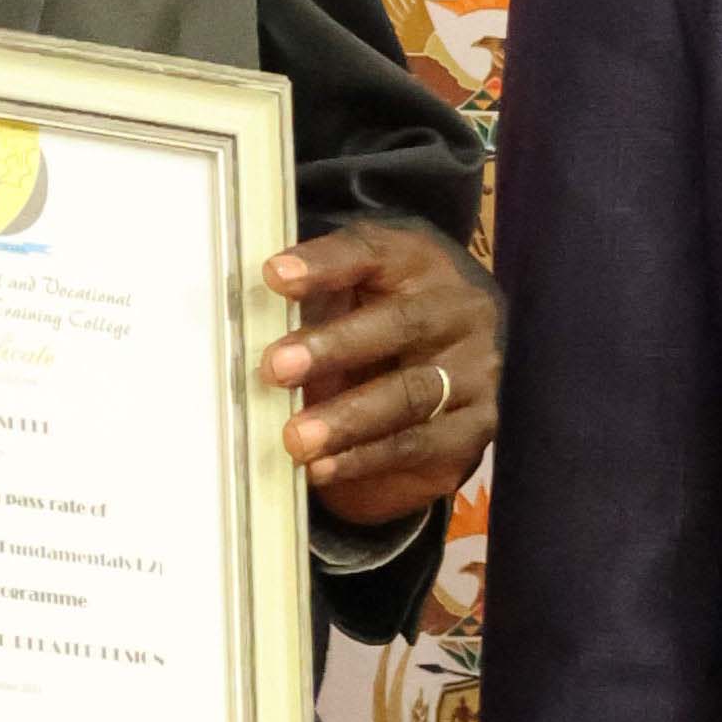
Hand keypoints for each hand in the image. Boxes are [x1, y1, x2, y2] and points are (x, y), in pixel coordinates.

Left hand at [265, 219, 500, 528]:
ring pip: (412, 393)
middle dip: (334, 347)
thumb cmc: (382, 318)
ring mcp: (477, 369)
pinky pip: (420, 444)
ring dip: (348, 418)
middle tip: (275, 368)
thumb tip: (245, 312)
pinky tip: (324, 468)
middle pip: (400, 324)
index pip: (372, 253)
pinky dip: (367, 458)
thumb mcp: (355, 291)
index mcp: (421, 261)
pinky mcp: (477, 425)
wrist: (454, 362)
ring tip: (296, 438)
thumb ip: (315, 294)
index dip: (323, 264)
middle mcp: (460, 309)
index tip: (274, 276)